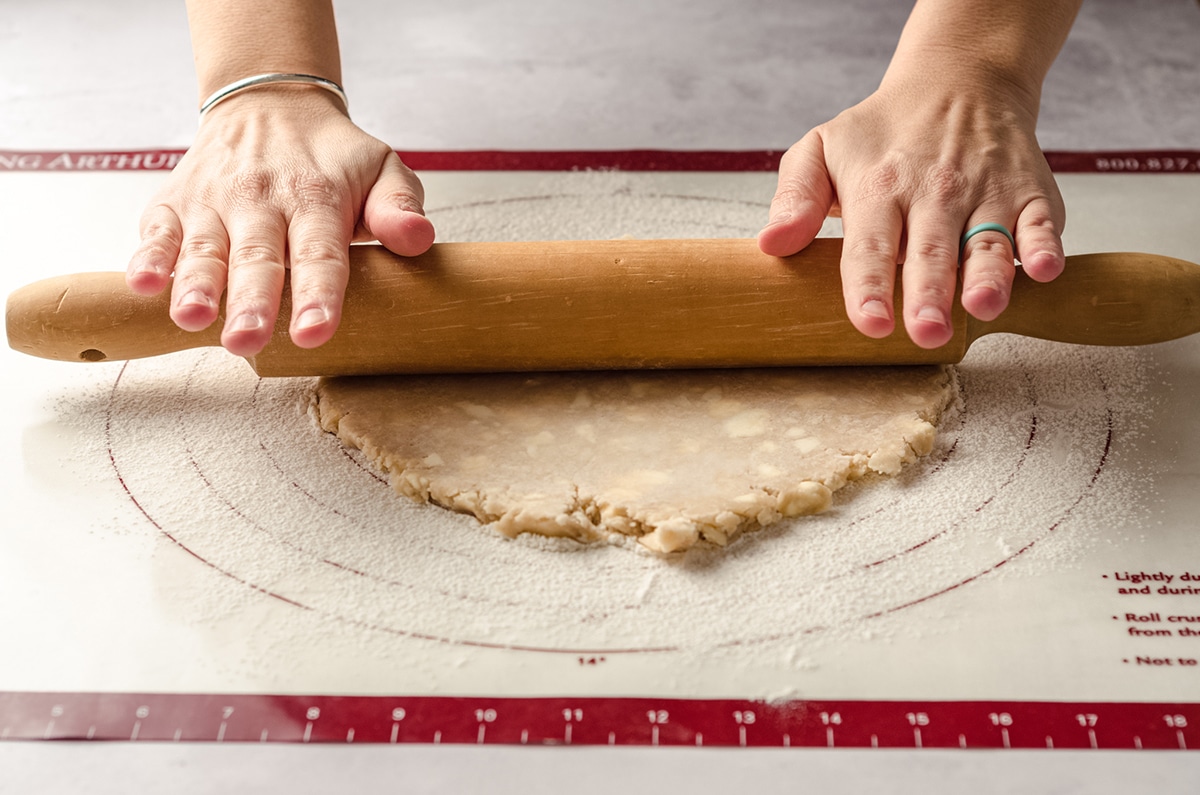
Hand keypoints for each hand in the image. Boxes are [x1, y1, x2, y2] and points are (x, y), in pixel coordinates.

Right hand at [126, 89, 434, 355]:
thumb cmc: (332, 156)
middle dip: (251, 300)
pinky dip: (148, 257)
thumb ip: (399, 207)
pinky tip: (145, 285)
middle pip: (257, 257)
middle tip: (247, 340)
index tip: (315, 331)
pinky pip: (158, 231)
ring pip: (204, 249)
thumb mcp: (382, 168)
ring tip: (192, 318)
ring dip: (196, 285)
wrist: (271, 104)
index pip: (320, 253)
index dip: (318, 294)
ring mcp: (214, 201)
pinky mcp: (175, 203)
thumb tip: (419, 240)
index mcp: (317, 198)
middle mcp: (261, 200)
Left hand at [758, 77, 1065, 348]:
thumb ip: (794, 197)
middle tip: (926, 331)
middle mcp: (933, 192)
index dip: (868, 286)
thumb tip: (771, 243)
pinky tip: (1041, 270)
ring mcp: (985, 193)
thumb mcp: (822, 148)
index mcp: (878, 189)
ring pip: (987, 242)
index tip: (869, 323)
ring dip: (987, 275)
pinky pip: (1042, 222)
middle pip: (930, 251)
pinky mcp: (1030, 193)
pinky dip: (1044, 245)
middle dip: (928, 293)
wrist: (960, 80)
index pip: (868, 245)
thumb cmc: (883, 132)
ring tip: (982, 306)